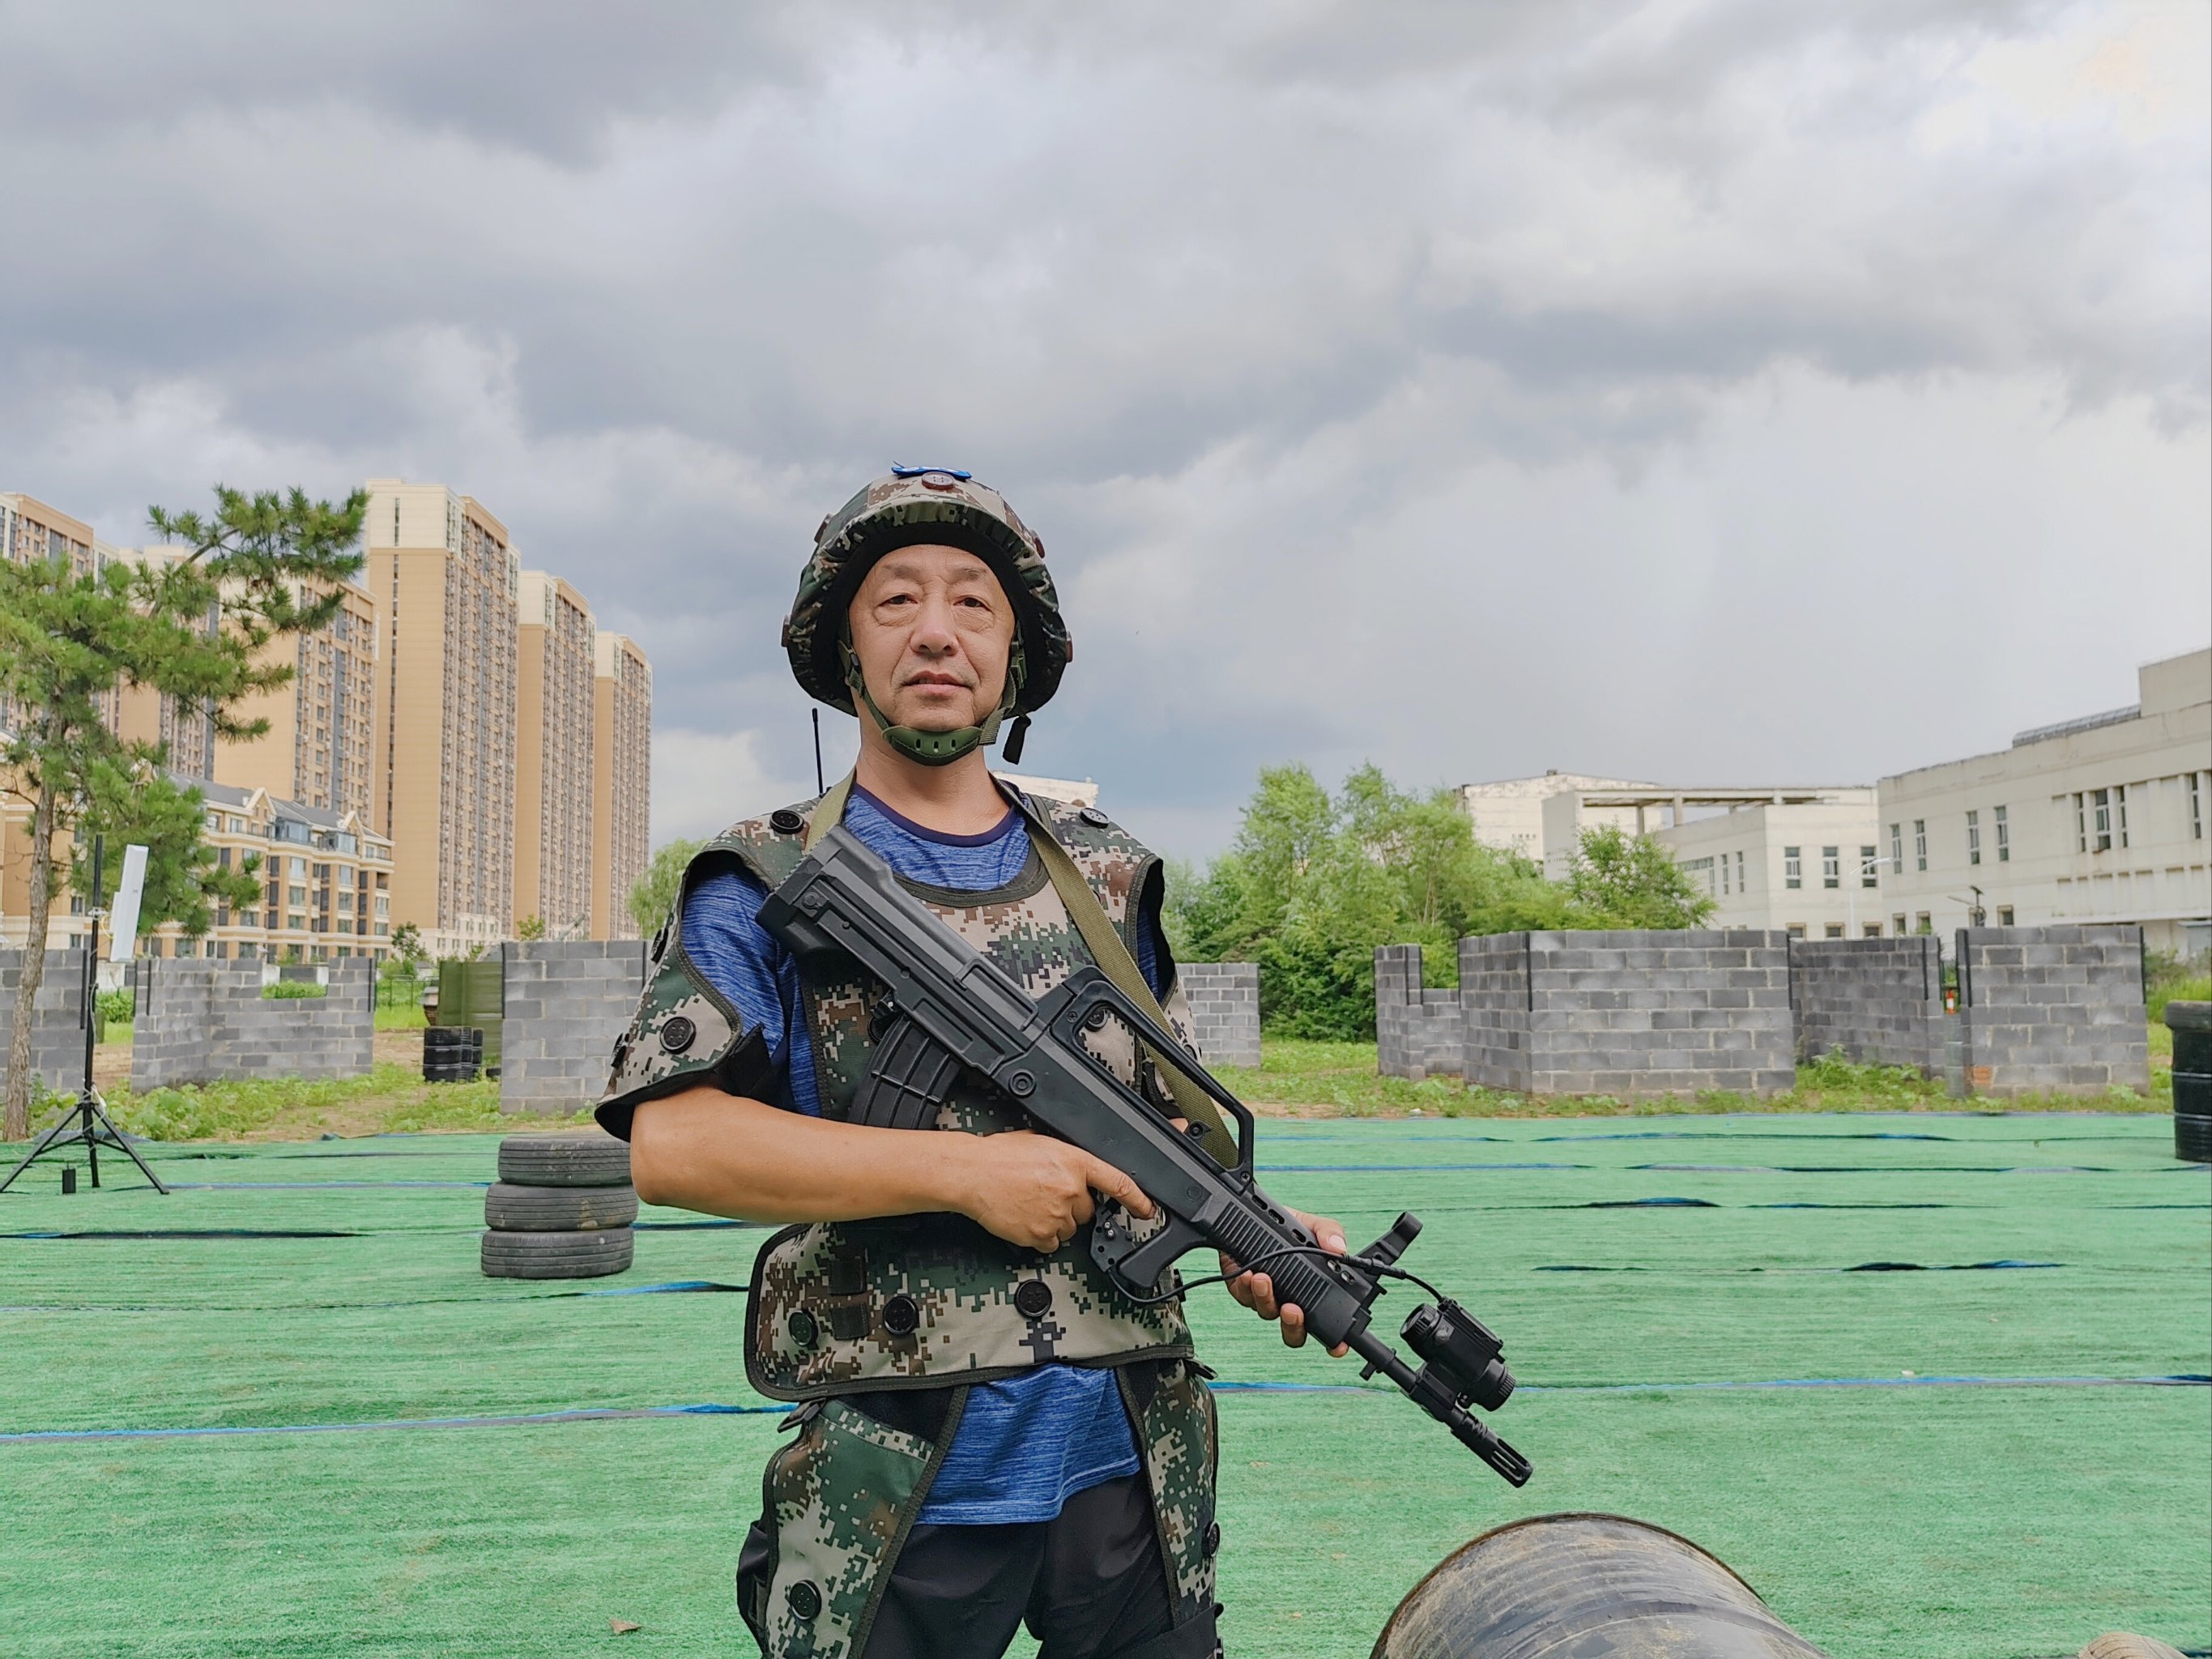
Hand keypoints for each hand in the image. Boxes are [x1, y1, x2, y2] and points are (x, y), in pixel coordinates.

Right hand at [957, 1130, 1155, 1253]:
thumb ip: (1067, 1157)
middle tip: (1048, 1195)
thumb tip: (1076, 1168)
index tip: (1147, 1210)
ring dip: (1057, 1222)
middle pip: (1088, 1211)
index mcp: (1074, 1161)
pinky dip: (1042, 1236)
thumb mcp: (1042, 1142)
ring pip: (1070, 1229)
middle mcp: (1069, 1189)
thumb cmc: (999, 1156)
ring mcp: (1056, 1215)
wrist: (972, 1173)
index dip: (1138, 1200)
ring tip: (1032, 1205)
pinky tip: (1027, 1219)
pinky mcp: (1039, 1235)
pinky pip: (1052, 1244)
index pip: (1118, 1183)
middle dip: (1073, 1206)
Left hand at [1222, 1207, 1350, 1354]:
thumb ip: (1330, 1234)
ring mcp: (1267, 1298)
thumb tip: (1338, 1249)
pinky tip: (1246, 1273)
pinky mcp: (1242, 1289)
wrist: (1258, 1214)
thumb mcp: (1315, 1226)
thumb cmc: (1291, 1227)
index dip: (1334, 1342)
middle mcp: (1291, 1301)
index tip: (1337, 1347)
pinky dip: (1244, 1286)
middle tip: (1291, 1308)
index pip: (1327, 1327)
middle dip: (1293, 1325)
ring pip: (1266, 1313)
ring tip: (1263, 1279)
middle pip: (1294, 1332)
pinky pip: (1243, 1297)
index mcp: (1314, 1293)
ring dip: (1265, 1299)